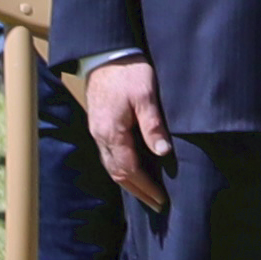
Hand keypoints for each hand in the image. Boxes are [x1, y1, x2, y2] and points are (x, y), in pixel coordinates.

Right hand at [86, 58, 172, 208]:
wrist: (106, 54)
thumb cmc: (129, 72)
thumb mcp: (145, 95)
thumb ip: (152, 124)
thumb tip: (163, 152)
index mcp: (112, 132)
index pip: (128, 169)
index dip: (145, 187)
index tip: (161, 200)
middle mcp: (101, 136)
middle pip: (117, 173)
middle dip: (137, 191)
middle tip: (157, 205)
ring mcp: (98, 131)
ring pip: (111, 166)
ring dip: (129, 183)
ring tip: (147, 194)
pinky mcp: (100, 125)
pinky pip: (110, 155)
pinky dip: (122, 169)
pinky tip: (134, 172)